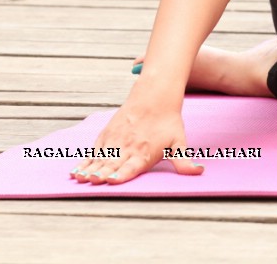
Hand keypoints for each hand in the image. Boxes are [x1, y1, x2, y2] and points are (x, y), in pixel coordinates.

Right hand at [70, 96, 202, 185]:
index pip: (130, 168)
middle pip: (112, 165)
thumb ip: (184, 162)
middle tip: (90, 181)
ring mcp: (115, 140)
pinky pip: (94, 150)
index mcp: (144, 153)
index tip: (111, 181)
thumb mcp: (179, 142)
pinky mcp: (107, 134)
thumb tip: (199, 172)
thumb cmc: (168, 121)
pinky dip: (85, 161)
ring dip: (89, 169)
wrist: (156, 95)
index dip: (121, 175)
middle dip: (101, 174)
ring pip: (100, 158)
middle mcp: (128, 148)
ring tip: (79, 177)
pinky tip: (76, 170)